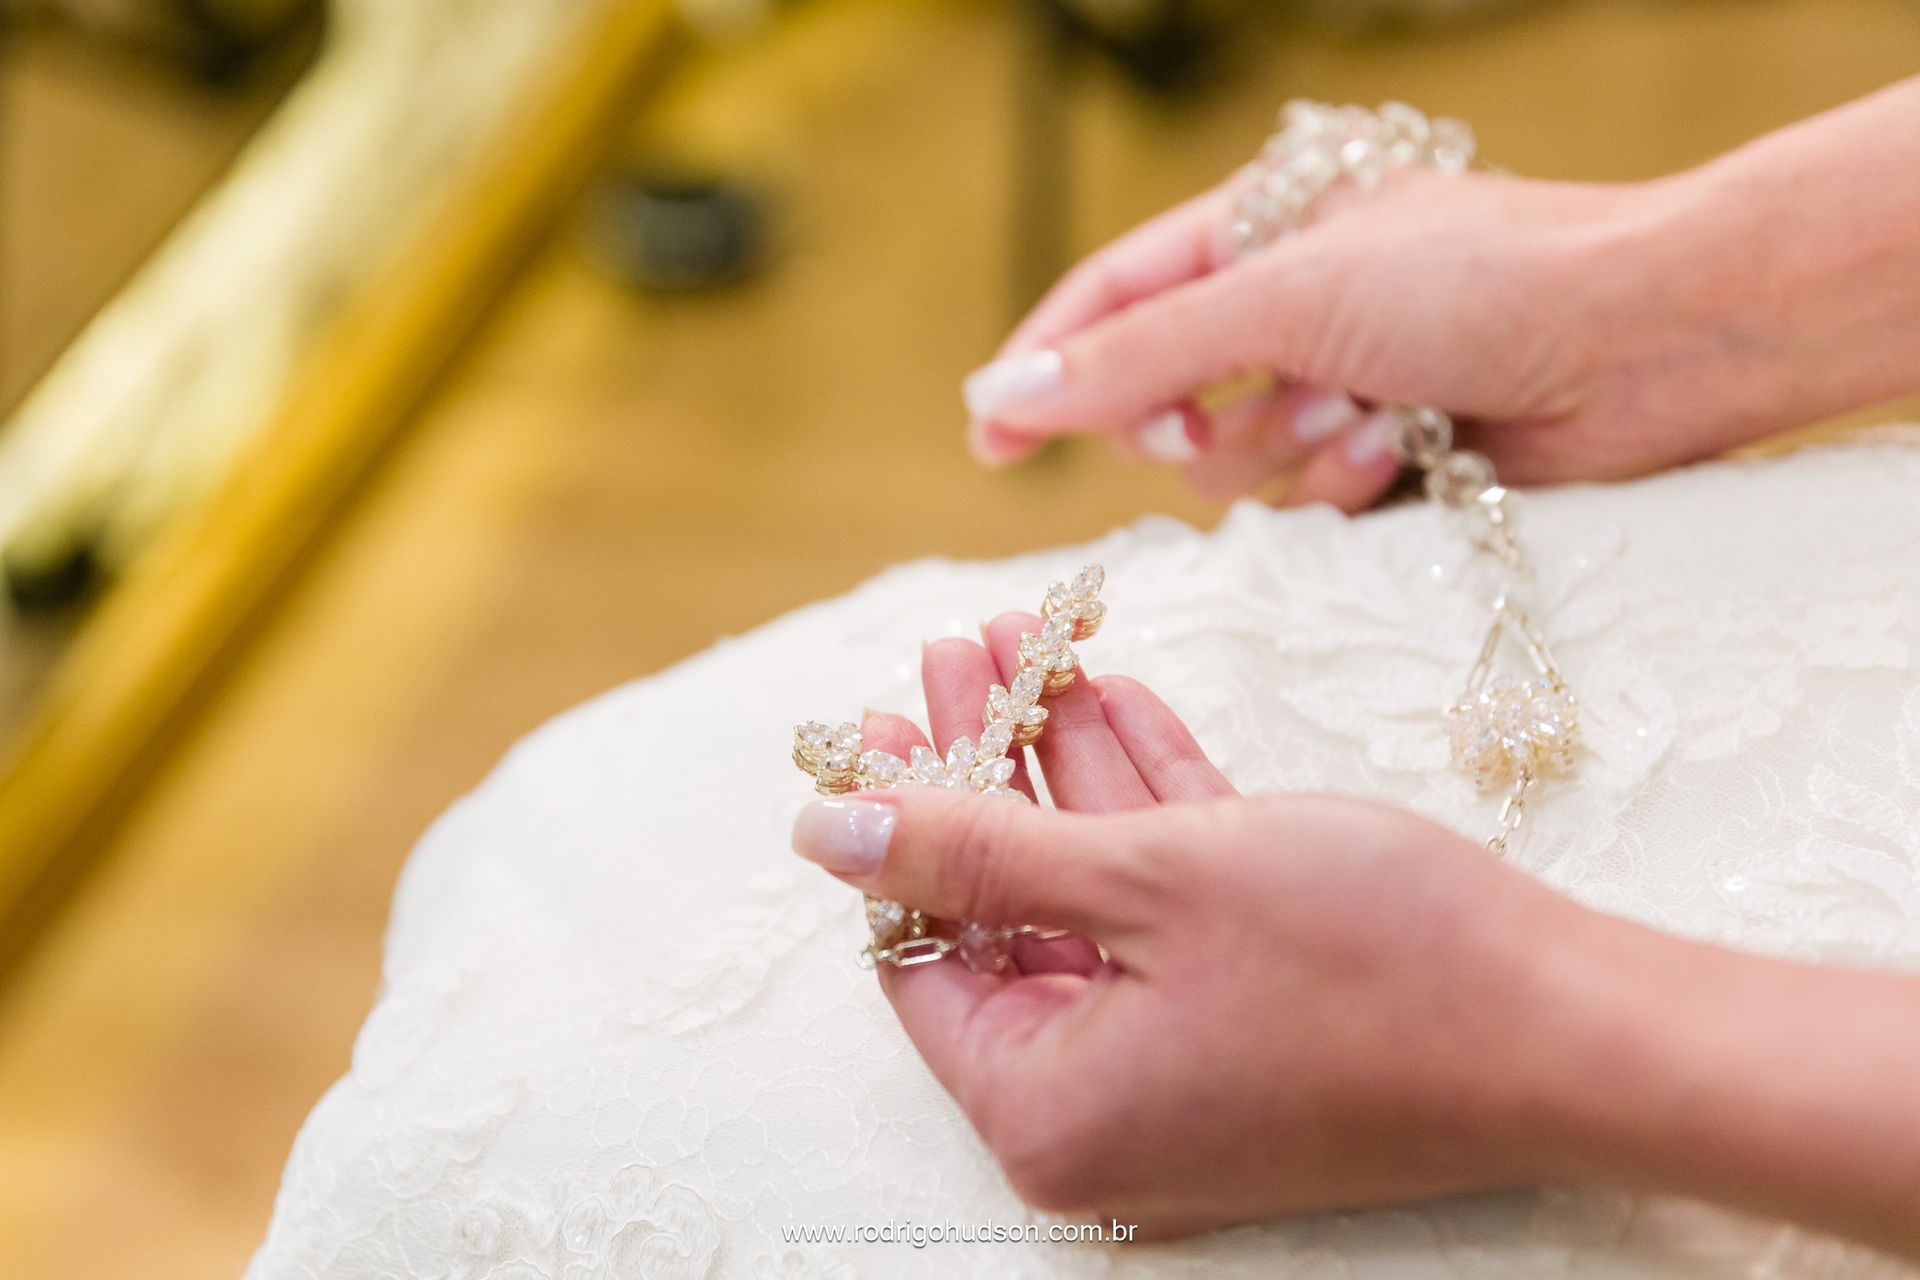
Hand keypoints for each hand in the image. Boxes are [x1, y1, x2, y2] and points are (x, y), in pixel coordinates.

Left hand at [791, 642, 1919, 1250]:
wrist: (1587, 1029)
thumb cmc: (1367, 962)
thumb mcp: (1144, 882)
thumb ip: (974, 851)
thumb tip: (823, 832)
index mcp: (1048, 1107)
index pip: (918, 954)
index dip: (900, 821)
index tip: (881, 711)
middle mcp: (1104, 1103)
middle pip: (1007, 908)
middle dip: (985, 766)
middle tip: (954, 650)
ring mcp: (1184, 1060)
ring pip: (1093, 890)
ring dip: (1062, 765)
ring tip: (1018, 643)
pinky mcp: (1252, 1014)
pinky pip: (1170, 903)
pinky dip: (1144, 806)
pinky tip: (1108, 696)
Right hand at [961, 164, 1790, 509]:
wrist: (1648, 339)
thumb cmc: (1482, 279)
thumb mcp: (1285, 298)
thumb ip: (1138, 355)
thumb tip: (1007, 399)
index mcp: (1259, 230)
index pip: (1110, 301)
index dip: (1044, 370)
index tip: (988, 442)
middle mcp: (1290, 306)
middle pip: (1162, 400)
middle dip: (1197, 423)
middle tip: (1218, 426)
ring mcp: (1337, 382)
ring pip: (1234, 466)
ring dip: (1288, 453)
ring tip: (1369, 416)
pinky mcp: (1386, 454)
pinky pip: (1307, 501)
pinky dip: (1345, 482)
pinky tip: (1409, 447)